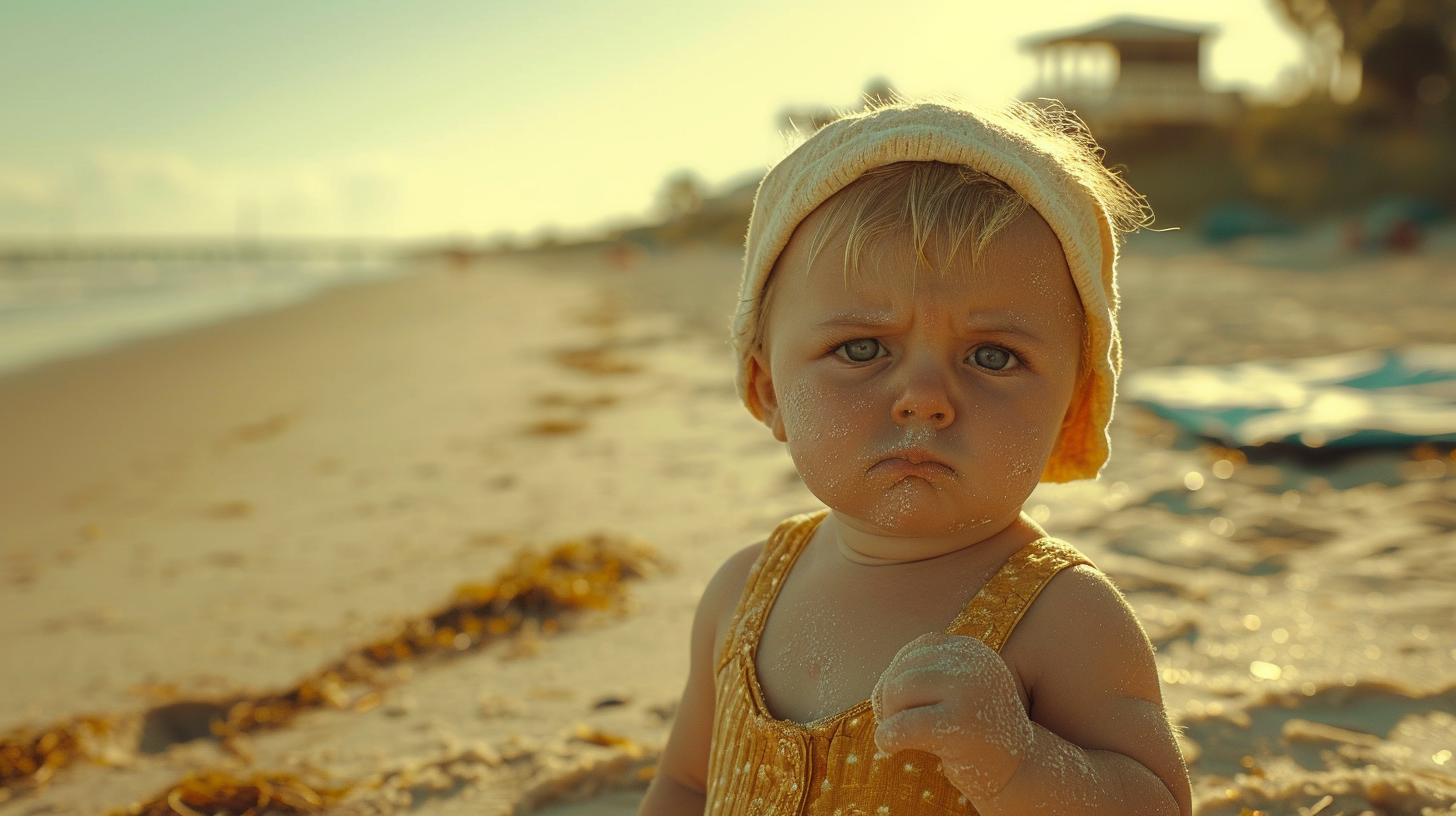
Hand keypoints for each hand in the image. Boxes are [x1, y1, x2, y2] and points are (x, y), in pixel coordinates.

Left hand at [872, 632, 1033, 800]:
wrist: (1017, 772)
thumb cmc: (976, 730)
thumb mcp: (960, 687)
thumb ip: (928, 672)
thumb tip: (880, 684)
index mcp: (974, 650)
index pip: (919, 648)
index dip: (901, 674)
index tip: (903, 703)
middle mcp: (975, 664)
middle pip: (905, 670)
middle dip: (890, 699)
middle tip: (898, 725)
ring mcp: (969, 692)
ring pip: (900, 691)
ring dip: (889, 717)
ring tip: (900, 736)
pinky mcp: (959, 725)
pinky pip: (904, 725)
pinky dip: (887, 736)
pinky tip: (889, 747)